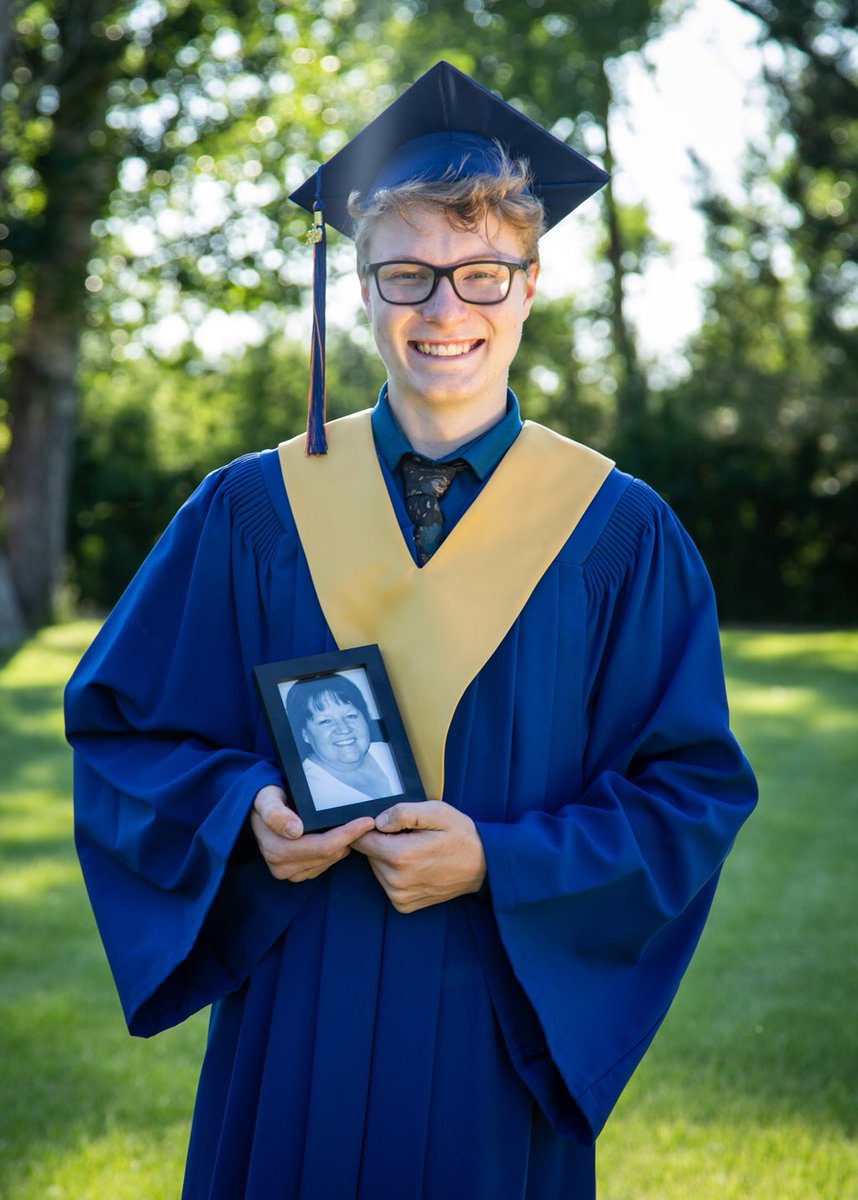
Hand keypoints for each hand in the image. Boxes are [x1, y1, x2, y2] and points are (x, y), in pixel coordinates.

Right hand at [250, 785, 374, 882]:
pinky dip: (334, 851)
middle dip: (349, 838)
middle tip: (365, 821)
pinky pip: (324, 865)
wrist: (255, 811)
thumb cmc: (265, 800)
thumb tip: (295, 831)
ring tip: (351, 826)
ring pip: (329, 861)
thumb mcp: (267, 798)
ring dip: (343, 845)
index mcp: (276, 849)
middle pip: (329, 855)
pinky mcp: (295, 874)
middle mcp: (281, 866)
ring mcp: (287, 872)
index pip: (323, 846)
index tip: (367, 821)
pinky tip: (337, 837)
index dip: (347, 834)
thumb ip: (276, 813)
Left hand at [352, 800, 486, 913]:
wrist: (483, 866)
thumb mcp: (437, 812)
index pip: (361, 840)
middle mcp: (396, 881)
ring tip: (416, 850)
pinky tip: (416, 866)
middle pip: (368, 854)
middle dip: (382, 841)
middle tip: (409, 835)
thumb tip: (378, 821)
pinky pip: (386, 883)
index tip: (387, 823)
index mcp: (400, 856)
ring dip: (389, 857)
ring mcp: (399, 896)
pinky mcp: (404, 905)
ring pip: (376, 867)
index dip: (371, 827)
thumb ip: (403, 812)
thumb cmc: (460, 836)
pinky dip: (396, 872)